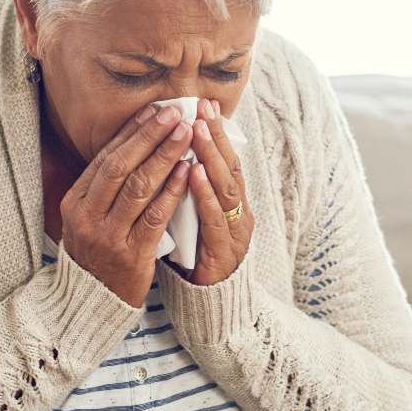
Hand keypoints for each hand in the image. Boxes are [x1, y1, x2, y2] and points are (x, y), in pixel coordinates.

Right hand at [60, 102, 192, 306]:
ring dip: (165, 156)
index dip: (131, 133)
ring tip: (185, 133)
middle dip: (149, 136)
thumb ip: (104, 188)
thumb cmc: (97, 254)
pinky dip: (172, 190)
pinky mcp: (131, 255)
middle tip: (173, 113)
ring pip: (139, 187)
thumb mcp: (87, 219)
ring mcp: (108, 236)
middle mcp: (88, 216)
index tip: (153, 111)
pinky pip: (155, 216)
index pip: (105, 159)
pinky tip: (187, 171)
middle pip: (121, 167)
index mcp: (76, 202)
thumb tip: (132, 144)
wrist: (92, 303)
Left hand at [168, 97, 254, 286]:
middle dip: (216, 135)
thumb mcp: (193, 217)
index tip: (202, 104)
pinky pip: (215, 219)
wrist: (211, 305)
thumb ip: (189, 190)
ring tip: (198, 130)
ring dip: (211, 156)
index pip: (224, 159)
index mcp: (230, 203)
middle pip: (229, 166)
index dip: (216, 132)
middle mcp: (239, 212)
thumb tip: (173, 156)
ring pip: (226, 188)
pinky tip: (195, 174)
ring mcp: (235, 232)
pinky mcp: (224, 252)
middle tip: (203, 107)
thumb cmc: (197, 257)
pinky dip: (205, 194)